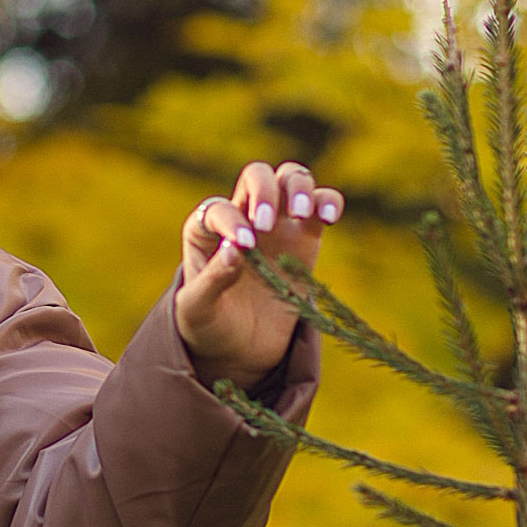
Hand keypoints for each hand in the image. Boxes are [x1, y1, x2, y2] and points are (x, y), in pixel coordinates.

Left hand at [173, 159, 341, 384]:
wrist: (239, 350)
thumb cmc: (209, 325)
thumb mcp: (197, 310)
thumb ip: (212, 280)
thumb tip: (235, 250)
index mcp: (206, 229)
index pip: (219, 208)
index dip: (232, 221)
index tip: (244, 246)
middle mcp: (242, 217)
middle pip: (256, 176)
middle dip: (264, 191)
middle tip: (266, 224)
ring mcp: (277, 225)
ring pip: (290, 179)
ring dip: (298, 187)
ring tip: (300, 213)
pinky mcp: (306, 239)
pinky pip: (321, 205)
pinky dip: (328, 201)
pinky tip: (328, 216)